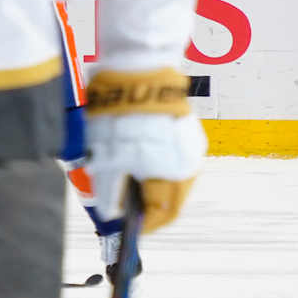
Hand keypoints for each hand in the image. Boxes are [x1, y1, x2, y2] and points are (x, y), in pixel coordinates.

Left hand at [84, 68, 206, 232]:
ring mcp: (189, 145)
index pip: (162, 213)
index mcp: (173, 174)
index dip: (142, 224)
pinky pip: (171, 157)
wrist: (138, 69)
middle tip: (122, 206)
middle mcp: (188, 163)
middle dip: (146, 206)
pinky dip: (155, 164)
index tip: (124, 227)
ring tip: (123, 179)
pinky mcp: (185, 129)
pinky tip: (134, 157)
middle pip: (169, 198)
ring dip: (150, 184)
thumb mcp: (107, 157)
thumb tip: (112, 213)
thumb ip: (110, 190)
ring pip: (171, 178)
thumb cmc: (120, 115)